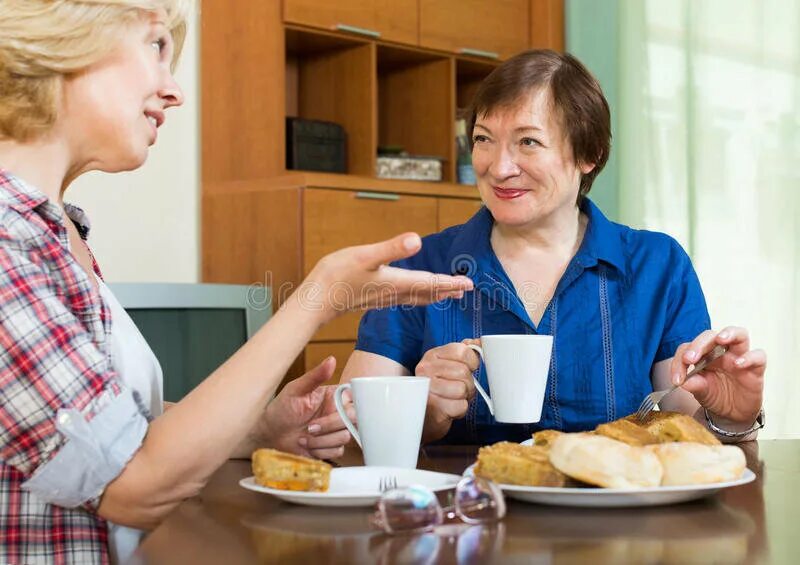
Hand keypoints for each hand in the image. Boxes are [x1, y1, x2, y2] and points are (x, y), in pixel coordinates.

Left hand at [256, 357, 351, 458]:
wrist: (269, 434)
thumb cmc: (280, 409)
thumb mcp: (296, 389)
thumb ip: (315, 376)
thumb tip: (331, 360)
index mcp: (333, 397)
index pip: (354, 400)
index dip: (348, 407)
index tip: (335, 411)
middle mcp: (337, 414)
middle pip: (352, 421)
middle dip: (329, 426)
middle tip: (310, 426)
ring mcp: (334, 431)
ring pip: (344, 438)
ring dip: (321, 440)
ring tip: (304, 436)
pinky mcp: (330, 447)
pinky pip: (337, 451)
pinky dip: (320, 450)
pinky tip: (306, 444)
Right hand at [302, 233, 473, 323]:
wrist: (316, 299)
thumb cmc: (337, 276)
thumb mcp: (366, 256)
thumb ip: (392, 248)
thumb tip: (417, 239)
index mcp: (396, 282)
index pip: (431, 283)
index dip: (451, 283)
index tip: (469, 284)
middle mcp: (394, 292)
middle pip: (427, 293)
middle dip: (447, 290)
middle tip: (466, 290)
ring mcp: (384, 297)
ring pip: (416, 297)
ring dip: (433, 295)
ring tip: (447, 294)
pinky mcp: (374, 298)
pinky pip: (403, 298)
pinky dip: (416, 296)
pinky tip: (413, 293)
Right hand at [416, 339, 480, 441]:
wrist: (426, 416)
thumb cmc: (442, 388)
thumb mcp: (451, 365)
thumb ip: (465, 352)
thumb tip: (480, 342)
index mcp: (432, 355)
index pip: (462, 350)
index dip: (472, 362)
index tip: (468, 368)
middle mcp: (426, 369)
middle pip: (463, 372)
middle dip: (468, 383)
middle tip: (458, 387)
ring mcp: (427, 388)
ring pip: (462, 389)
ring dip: (464, 397)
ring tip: (453, 397)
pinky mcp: (432, 408)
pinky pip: (460, 406)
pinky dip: (460, 409)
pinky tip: (449, 408)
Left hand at [672, 326, 764, 423]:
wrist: (734, 413)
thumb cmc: (716, 396)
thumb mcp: (701, 392)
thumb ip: (694, 385)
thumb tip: (683, 381)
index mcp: (702, 355)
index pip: (688, 348)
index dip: (679, 360)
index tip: (677, 379)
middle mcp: (720, 351)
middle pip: (710, 336)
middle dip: (699, 344)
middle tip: (689, 359)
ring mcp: (739, 357)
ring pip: (739, 334)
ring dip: (730, 333)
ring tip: (721, 339)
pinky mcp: (756, 368)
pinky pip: (758, 356)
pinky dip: (750, 357)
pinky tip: (739, 363)